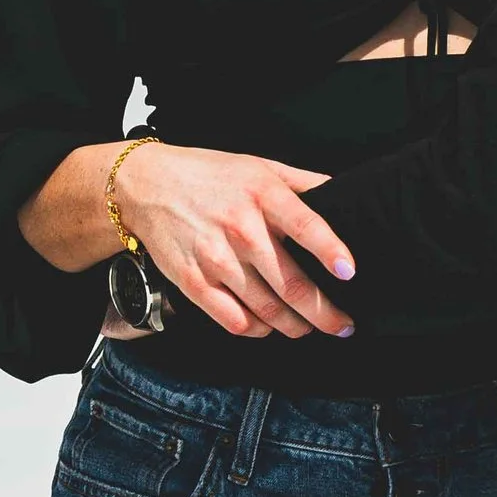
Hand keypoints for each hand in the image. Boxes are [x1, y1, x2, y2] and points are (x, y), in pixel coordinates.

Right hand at [114, 143, 354, 340]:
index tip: (349, 273)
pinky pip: (235, 321)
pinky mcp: (193, 282)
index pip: (306, 226)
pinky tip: (268, 326)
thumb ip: (303, 182)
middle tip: (343, 325)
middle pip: (291, 284)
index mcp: (263, 195)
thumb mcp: (259, 166)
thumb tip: (344, 195)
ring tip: (308, 327)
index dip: (331, 252)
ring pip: (267, 310)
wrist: (146, 186)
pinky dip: (258, 330)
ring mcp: (215, 259)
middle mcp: (241, 228)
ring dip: (294, 327)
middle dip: (324, 313)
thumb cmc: (210, 175)